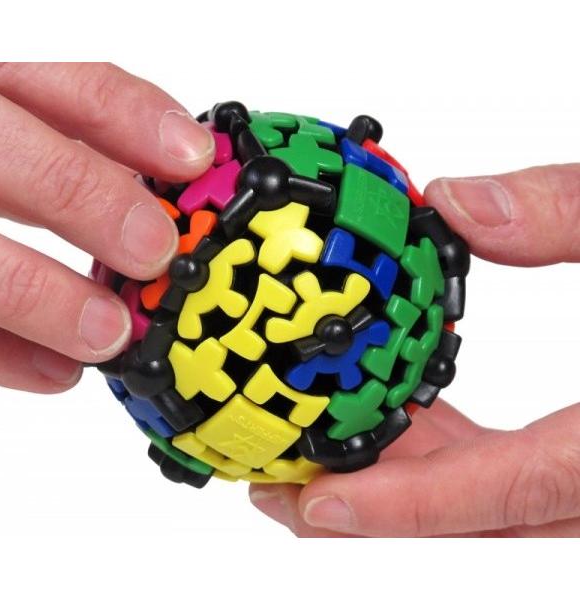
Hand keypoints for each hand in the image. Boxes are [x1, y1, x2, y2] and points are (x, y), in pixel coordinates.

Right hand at [0, 62, 212, 391]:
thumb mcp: (15, 138)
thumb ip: (70, 153)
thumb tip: (163, 187)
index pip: (51, 76)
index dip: (129, 115)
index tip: (193, 158)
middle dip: (84, 197)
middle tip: (153, 251)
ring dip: (42, 297)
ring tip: (110, 333)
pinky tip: (58, 371)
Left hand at [250, 164, 579, 536]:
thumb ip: (564, 211)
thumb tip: (456, 202)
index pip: (505, 486)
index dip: (405, 508)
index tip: (314, 503)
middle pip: (478, 523)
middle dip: (376, 516)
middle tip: (289, 492)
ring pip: (490, 506)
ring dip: (407, 486)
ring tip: (327, 456)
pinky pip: (511, 475)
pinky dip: (451, 457)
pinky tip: (408, 420)